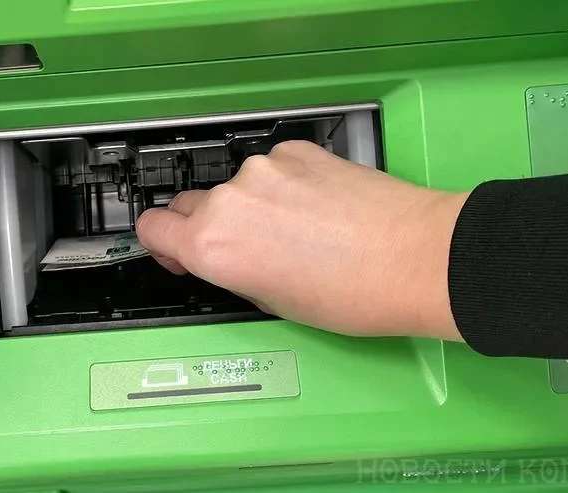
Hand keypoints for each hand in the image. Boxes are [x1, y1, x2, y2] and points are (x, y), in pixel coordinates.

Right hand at [135, 140, 466, 339]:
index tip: (181, 254)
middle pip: (188, 205)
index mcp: (213, 245)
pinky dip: (283, 185)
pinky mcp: (297, 150)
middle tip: (244, 250)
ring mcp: (264, 169)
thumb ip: (232, 273)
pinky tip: (314, 208)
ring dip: (250, 205)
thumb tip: (227, 260)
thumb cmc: (355, 293)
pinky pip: (272, 168)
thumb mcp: (273, 304)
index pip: (152, 229)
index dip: (165, 247)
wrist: (415, 257)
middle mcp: (229, 200)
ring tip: (294, 231)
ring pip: (235, 186)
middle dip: (207, 227)